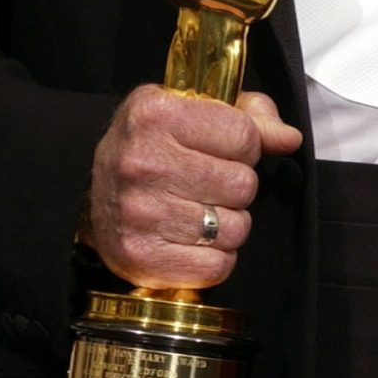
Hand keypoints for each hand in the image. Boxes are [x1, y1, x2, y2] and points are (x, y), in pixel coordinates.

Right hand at [86, 85, 301, 290]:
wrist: (89, 196)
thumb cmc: (152, 149)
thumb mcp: (191, 111)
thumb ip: (248, 116)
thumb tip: (287, 139)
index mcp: (154, 114)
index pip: (244, 135)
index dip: (244, 147)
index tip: (222, 151)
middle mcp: (142, 161)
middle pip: (243, 184)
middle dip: (236, 188)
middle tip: (207, 186)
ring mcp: (139, 212)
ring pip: (235, 228)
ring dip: (227, 225)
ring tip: (198, 213)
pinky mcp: (141, 256)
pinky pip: (217, 266)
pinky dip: (213, 259)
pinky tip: (190, 242)